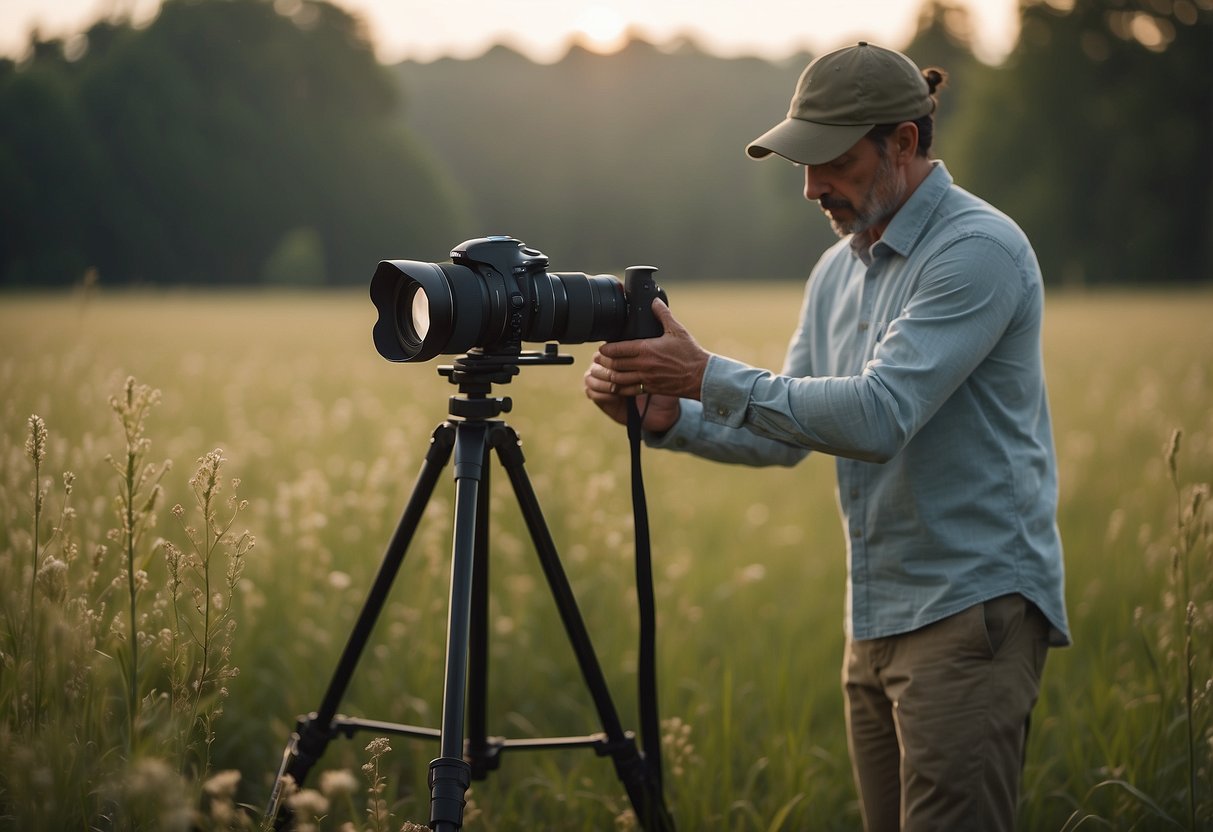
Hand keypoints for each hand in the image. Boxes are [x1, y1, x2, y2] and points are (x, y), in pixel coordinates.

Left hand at [583, 299, 708, 431]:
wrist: (701, 376)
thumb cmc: (690, 353)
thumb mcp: (677, 330)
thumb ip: (663, 314)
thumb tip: (654, 301)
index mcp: (647, 349)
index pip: (618, 349)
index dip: (606, 349)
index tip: (602, 348)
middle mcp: (644, 365)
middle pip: (615, 364)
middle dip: (604, 362)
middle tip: (598, 358)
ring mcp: (646, 379)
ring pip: (619, 379)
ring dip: (609, 375)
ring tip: (603, 371)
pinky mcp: (651, 389)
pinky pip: (629, 391)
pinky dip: (619, 388)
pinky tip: (616, 385)